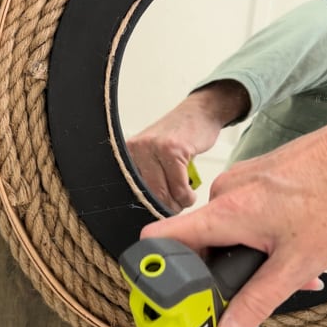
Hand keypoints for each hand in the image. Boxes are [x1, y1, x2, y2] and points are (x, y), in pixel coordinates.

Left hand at [126, 80, 249, 211]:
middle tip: (175, 209)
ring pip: (163, 193)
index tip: (156, 214)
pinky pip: (180, 186)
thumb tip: (145, 209)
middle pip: (145, 195)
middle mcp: (137, 148)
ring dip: (178, 204)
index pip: (128, 190)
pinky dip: (187, 196)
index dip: (144, 207)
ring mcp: (154, 147)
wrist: (198, 113)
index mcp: (128, 153)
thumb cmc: (178, 137)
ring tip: (184, 199)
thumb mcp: (153, 154)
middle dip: (163, 208)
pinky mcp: (173, 149)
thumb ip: (146, 176)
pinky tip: (190, 193)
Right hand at [141, 109, 326, 326]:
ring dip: (251, 256)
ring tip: (292, 269)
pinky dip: (260, 235)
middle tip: (255, 292)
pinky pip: (242, 213)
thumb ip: (255, 304)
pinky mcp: (254, 177)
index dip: (154, 268)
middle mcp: (224, 192)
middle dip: (225, 273)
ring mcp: (239, 181)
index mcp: (226, 211)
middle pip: (201, 243)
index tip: (165, 300)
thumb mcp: (296, 264)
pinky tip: (293, 246)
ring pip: (227, 230)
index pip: (161, 236)